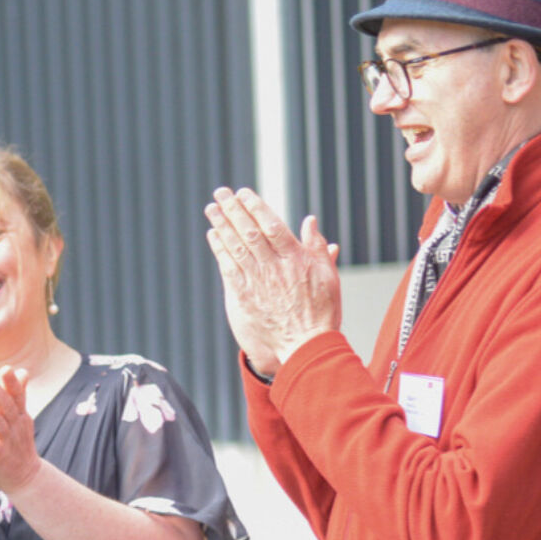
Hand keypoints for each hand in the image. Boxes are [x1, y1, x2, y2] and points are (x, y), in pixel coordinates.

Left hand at [0, 367, 42, 494]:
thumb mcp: (22, 418)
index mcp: (20, 415)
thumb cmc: (19, 443)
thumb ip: (19, 395)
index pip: (17, 396)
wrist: (26, 477)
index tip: (5, 368)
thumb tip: (22, 371)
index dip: (11, 382)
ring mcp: (7, 442)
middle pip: (6, 406)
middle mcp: (15, 426)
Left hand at [203, 188, 341, 378]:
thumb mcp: (329, 276)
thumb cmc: (321, 312)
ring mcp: (257, 282)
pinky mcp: (244, 297)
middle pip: (249, 231)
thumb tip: (309, 221)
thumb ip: (317, 247)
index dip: (256, 207)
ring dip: (222, 225)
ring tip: (211, 208)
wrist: (305, 346)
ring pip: (236, 247)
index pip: (271, 224)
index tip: (244, 193)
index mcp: (296, 258)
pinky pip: (228, 268)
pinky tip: (213, 235)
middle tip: (221, 193)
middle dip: (234, 210)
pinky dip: (220, 249)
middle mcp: (274, 267)